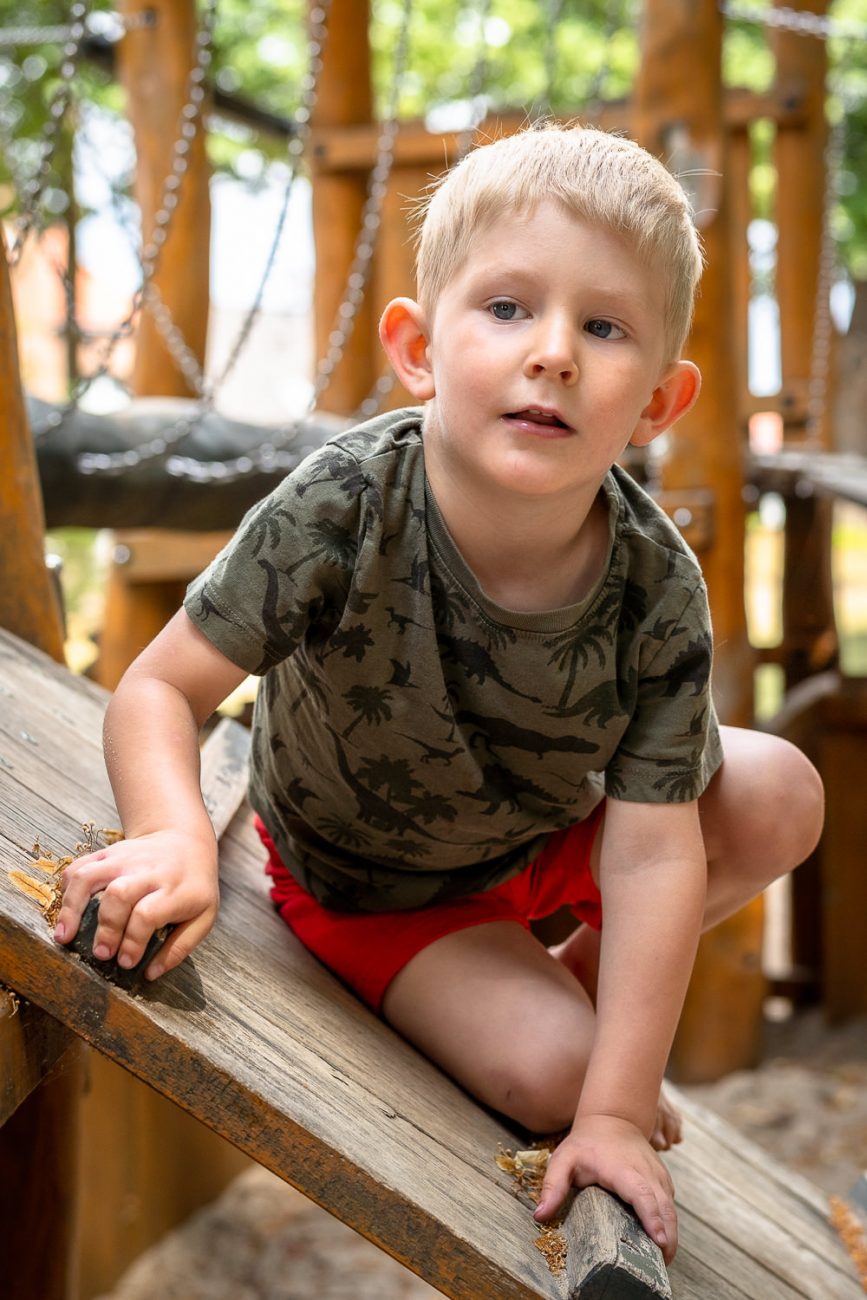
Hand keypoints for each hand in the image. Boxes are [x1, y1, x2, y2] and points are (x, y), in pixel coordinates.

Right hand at [53, 830, 219, 979]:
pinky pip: (79, 867)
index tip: (125, 962)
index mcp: (176, 889)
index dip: (132, 941)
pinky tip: (65, 913)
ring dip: (73, 909)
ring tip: (65, 937)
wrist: (185, 841)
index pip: (147, 914)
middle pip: (119, 894)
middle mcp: (148, 870)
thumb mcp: (204, 916)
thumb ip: (180, 947)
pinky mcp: (107, 853)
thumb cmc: (194, 886)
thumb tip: (150, 974)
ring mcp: (125, 858)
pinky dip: (67, 890)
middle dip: (106, 928)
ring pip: (91, 877)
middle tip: (101, 954)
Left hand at [533, 1113, 677, 1263]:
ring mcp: (657, 1174)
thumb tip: (540, 1216)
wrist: (612, 1118)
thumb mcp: (563, 1159)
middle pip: (663, 1206)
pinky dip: (670, 1223)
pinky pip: (670, 1203)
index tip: (659, 1241)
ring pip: (670, 1207)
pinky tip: (662, 1242)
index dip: (652, 1218)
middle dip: (667, 1237)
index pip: (642, 1194)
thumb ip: (553, 1186)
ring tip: (663, 1261)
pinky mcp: (663, 1178)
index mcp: (621, 1169)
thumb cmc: (586, 1142)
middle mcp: (645, 1171)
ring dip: (671, 1233)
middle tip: (662, 1265)